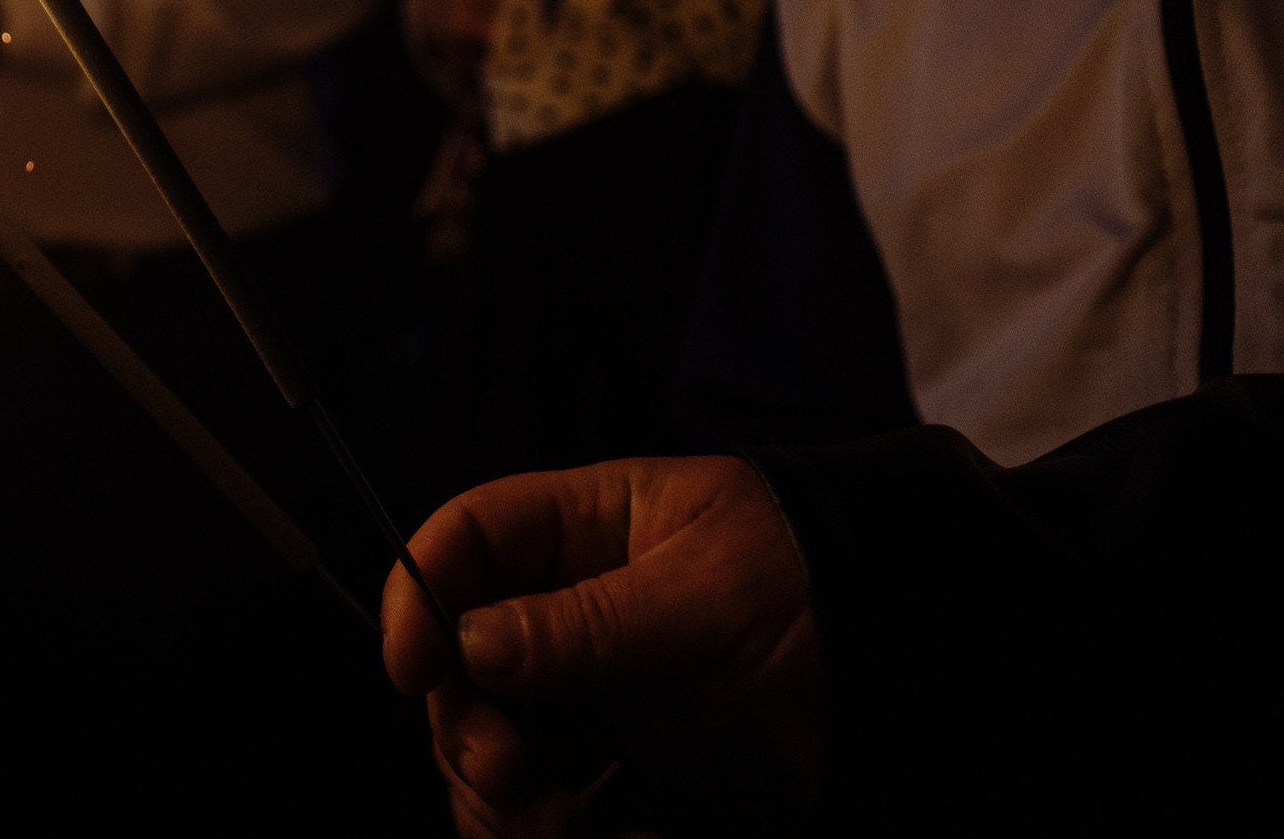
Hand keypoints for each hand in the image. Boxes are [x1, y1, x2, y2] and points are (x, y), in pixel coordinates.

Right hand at [382, 456, 821, 837]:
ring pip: (496, 750)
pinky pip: (560, 816)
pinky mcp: (633, 774)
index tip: (411, 668)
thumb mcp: (715, 591)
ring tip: (563, 829)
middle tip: (509, 776)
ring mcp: (599, 698)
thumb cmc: (828, 584)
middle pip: (461, 665)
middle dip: (465, 727)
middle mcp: (572, 613)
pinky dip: (563, 838)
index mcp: (586, 531)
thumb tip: (476, 641)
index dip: (420, 593)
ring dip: (503, 801)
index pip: (468, 540)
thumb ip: (593, 619)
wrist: (927, 668)